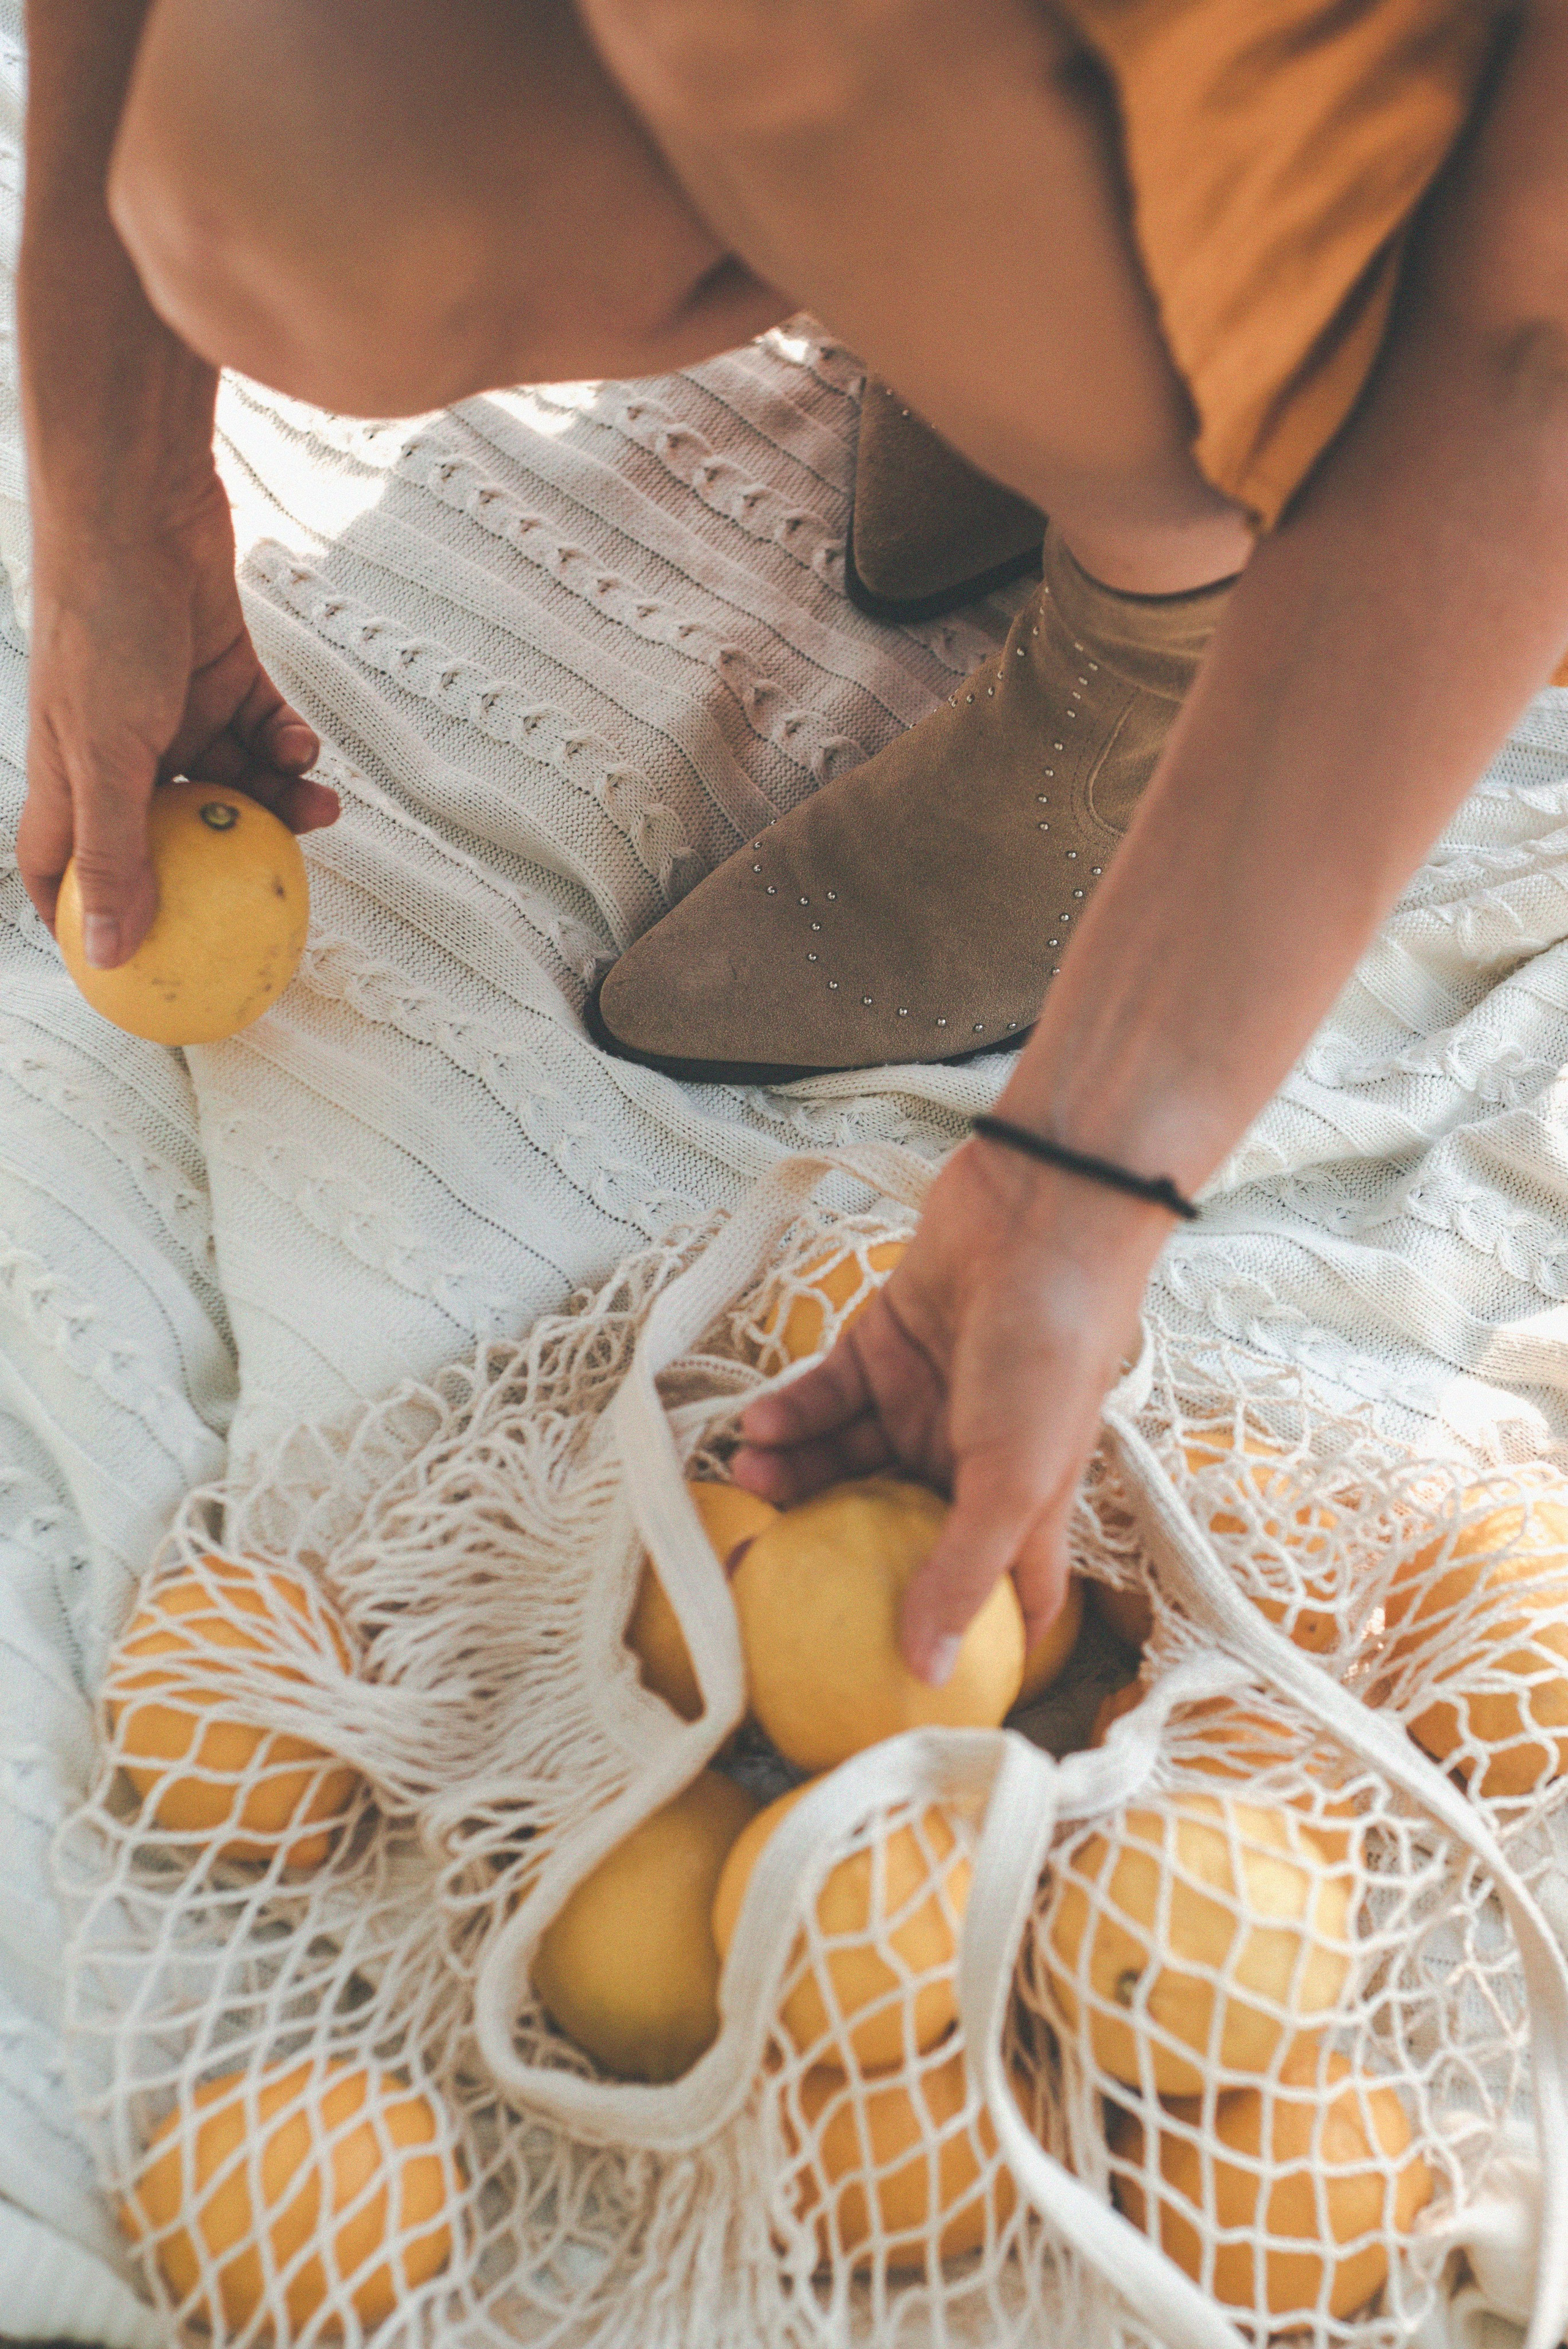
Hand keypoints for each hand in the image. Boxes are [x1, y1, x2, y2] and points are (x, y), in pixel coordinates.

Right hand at [19, 466, 337, 966]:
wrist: (139, 513)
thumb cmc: (105, 629)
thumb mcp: (108, 758)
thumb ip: (117, 857)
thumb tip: (110, 954)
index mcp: (73, 774)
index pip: (67, 864)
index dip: (90, 915)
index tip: (133, 966)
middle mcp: (122, 748)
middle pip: (174, 832)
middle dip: (224, 862)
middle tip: (276, 894)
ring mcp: (174, 709)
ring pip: (234, 781)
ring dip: (279, 802)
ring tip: (321, 811)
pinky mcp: (223, 671)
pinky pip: (265, 729)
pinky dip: (288, 744)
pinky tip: (307, 751)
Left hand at [732, 1136, 1172, 1683]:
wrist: (1038, 1217)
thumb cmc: (1050, 1352)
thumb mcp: (1014, 1479)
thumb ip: (963, 1572)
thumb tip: (927, 1673)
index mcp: (1018, 1504)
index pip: (996, 1597)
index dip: (961, 1645)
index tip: (895, 1689)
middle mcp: (966, 1460)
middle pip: (889, 1530)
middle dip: (830, 1553)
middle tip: (763, 1571)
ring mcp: (920, 1402)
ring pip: (842, 1462)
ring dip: (791, 1476)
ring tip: (745, 1479)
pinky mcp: (882, 1346)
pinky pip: (822, 1398)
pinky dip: (788, 1414)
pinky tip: (755, 1426)